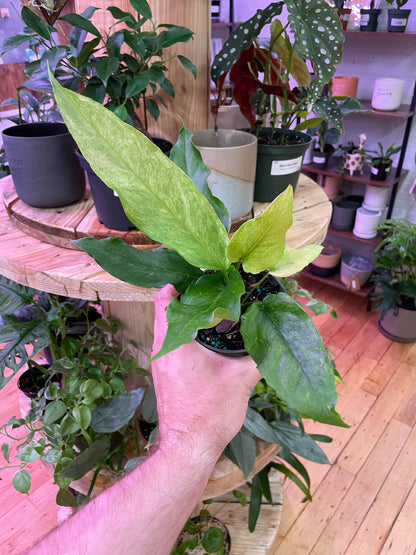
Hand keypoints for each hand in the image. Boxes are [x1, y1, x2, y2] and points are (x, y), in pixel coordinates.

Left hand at [151, 284, 260, 461]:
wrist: (189, 450)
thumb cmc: (210, 414)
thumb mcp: (241, 379)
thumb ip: (261, 352)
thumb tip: (278, 333)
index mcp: (174, 343)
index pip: (165, 299)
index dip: (182, 283)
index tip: (203, 278)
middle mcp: (161, 350)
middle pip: (168, 311)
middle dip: (191, 299)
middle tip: (216, 291)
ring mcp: (160, 364)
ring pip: (170, 329)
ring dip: (189, 319)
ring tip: (216, 312)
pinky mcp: (165, 376)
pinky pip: (172, 345)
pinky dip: (187, 336)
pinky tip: (209, 339)